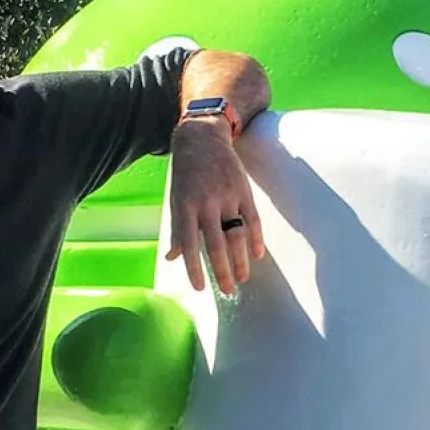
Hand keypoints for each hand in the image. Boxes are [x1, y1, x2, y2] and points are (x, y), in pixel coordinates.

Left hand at [165, 119, 264, 294]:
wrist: (202, 138)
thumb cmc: (186, 173)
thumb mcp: (176, 199)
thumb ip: (177, 229)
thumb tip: (172, 258)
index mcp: (186, 207)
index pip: (191, 245)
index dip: (195, 269)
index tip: (201, 288)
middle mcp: (207, 204)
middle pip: (217, 244)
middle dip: (223, 271)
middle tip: (228, 291)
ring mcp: (227, 197)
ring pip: (236, 235)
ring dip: (241, 260)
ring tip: (243, 278)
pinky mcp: (243, 190)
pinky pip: (253, 219)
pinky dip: (256, 238)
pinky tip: (257, 254)